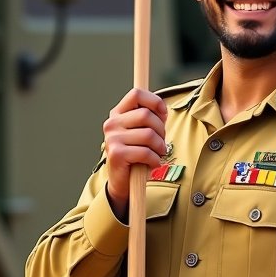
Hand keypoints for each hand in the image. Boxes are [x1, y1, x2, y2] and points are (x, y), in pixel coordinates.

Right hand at [103, 89, 167, 218]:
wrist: (123, 182)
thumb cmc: (137, 154)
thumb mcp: (142, 132)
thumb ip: (151, 118)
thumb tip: (163, 110)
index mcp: (118, 113)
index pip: (136, 94)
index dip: (154, 101)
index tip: (163, 113)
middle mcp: (112, 123)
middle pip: (146, 115)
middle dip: (161, 130)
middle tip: (161, 143)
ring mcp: (112, 138)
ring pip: (149, 134)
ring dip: (160, 147)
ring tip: (157, 154)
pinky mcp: (117, 154)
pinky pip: (146, 152)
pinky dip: (155, 159)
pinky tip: (152, 163)